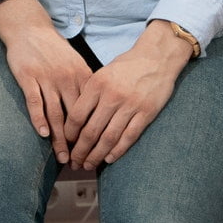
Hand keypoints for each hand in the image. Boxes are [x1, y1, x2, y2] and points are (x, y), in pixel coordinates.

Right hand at [0, 0, 93, 154]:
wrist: (30, 29)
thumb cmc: (54, 49)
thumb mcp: (76, 64)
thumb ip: (86, 86)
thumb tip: (97, 111)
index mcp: (82, 76)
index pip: (91, 110)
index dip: (93, 132)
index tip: (96, 151)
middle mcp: (67, 78)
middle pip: (74, 116)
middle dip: (78, 142)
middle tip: (80, 162)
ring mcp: (47, 78)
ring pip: (55, 113)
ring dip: (59, 138)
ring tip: (62, 156)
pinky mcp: (28, 77)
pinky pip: (35, 101)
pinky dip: (39, 119)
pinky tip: (43, 134)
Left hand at [60, 20, 190, 168]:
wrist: (157, 56)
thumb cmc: (127, 66)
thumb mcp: (102, 73)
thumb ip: (90, 93)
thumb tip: (74, 119)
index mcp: (97, 84)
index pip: (76, 115)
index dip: (69, 134)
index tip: (65, 143)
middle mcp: (111, 96)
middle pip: (90, 131)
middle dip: (80, 151)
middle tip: (73, 163)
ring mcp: (130, 106)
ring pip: (109, 138)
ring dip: (96, 155)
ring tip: (88, 165)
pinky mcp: (146, 113)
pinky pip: (129, 136)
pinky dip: (118, 150)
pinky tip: (109, 159)